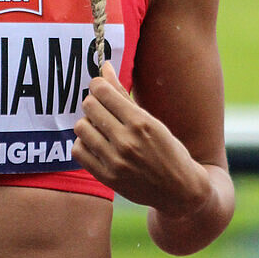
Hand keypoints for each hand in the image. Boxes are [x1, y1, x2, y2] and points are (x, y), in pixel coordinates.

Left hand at [72, 62, 209, 213]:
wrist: (180, 190)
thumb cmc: (167, 149)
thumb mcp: (151, 120)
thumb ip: (123, 94)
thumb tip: (104, 67)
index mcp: (141, 122)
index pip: (102, 91)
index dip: (98, 86)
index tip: (101, 89)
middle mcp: (127, 141)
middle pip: (89, 107)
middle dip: (93, 103)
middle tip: (101, 108)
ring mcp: (115, 161)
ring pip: (80, 127)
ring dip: (87, 123)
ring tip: (98, 127)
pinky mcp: (107, 177)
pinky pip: (78, 151)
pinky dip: (83, 144)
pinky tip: (95, 143)